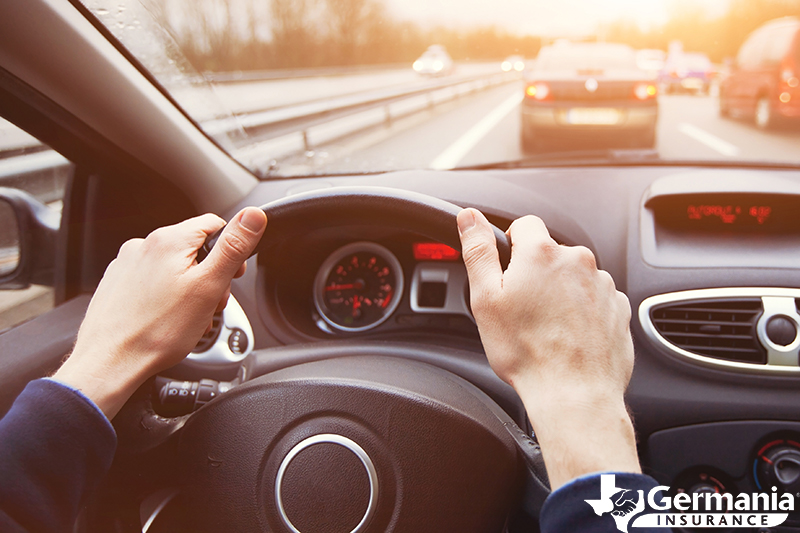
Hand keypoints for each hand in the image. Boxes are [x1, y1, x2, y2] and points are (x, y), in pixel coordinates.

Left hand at [53, 207, 266, 419]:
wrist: (110, 362)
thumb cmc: (157, 331)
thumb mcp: (209, 286)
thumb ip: (233, 247)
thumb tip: (254, 216)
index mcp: (169, 240)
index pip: (214, 224)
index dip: (231, 251)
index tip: (232, 276)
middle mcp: (144, 245)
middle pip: (194, 248)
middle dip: (210, 275)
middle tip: (210, 304)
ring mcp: (127, 264)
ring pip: (174, 267)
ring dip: (190, 288)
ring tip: (189, 317)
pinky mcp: (118, 283)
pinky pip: (153, 282)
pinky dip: (167, 297)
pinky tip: (168, 319)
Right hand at [457, 208, 639, 488]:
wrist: (574, 394)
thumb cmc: (526, 352)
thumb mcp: (486, 299)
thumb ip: (478, 251)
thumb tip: (469, 217)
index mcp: (542, 253)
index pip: (525, 225)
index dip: (511, 246)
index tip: (507, 273)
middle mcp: (578, 261)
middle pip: (550, 254)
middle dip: (536, 274)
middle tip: (522, 310)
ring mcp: (603, 285)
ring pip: (574, 278)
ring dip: (561, 293)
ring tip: (547, 329)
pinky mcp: (618, 308)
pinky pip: (595, 299)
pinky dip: (582, 312)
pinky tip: (568, 337)